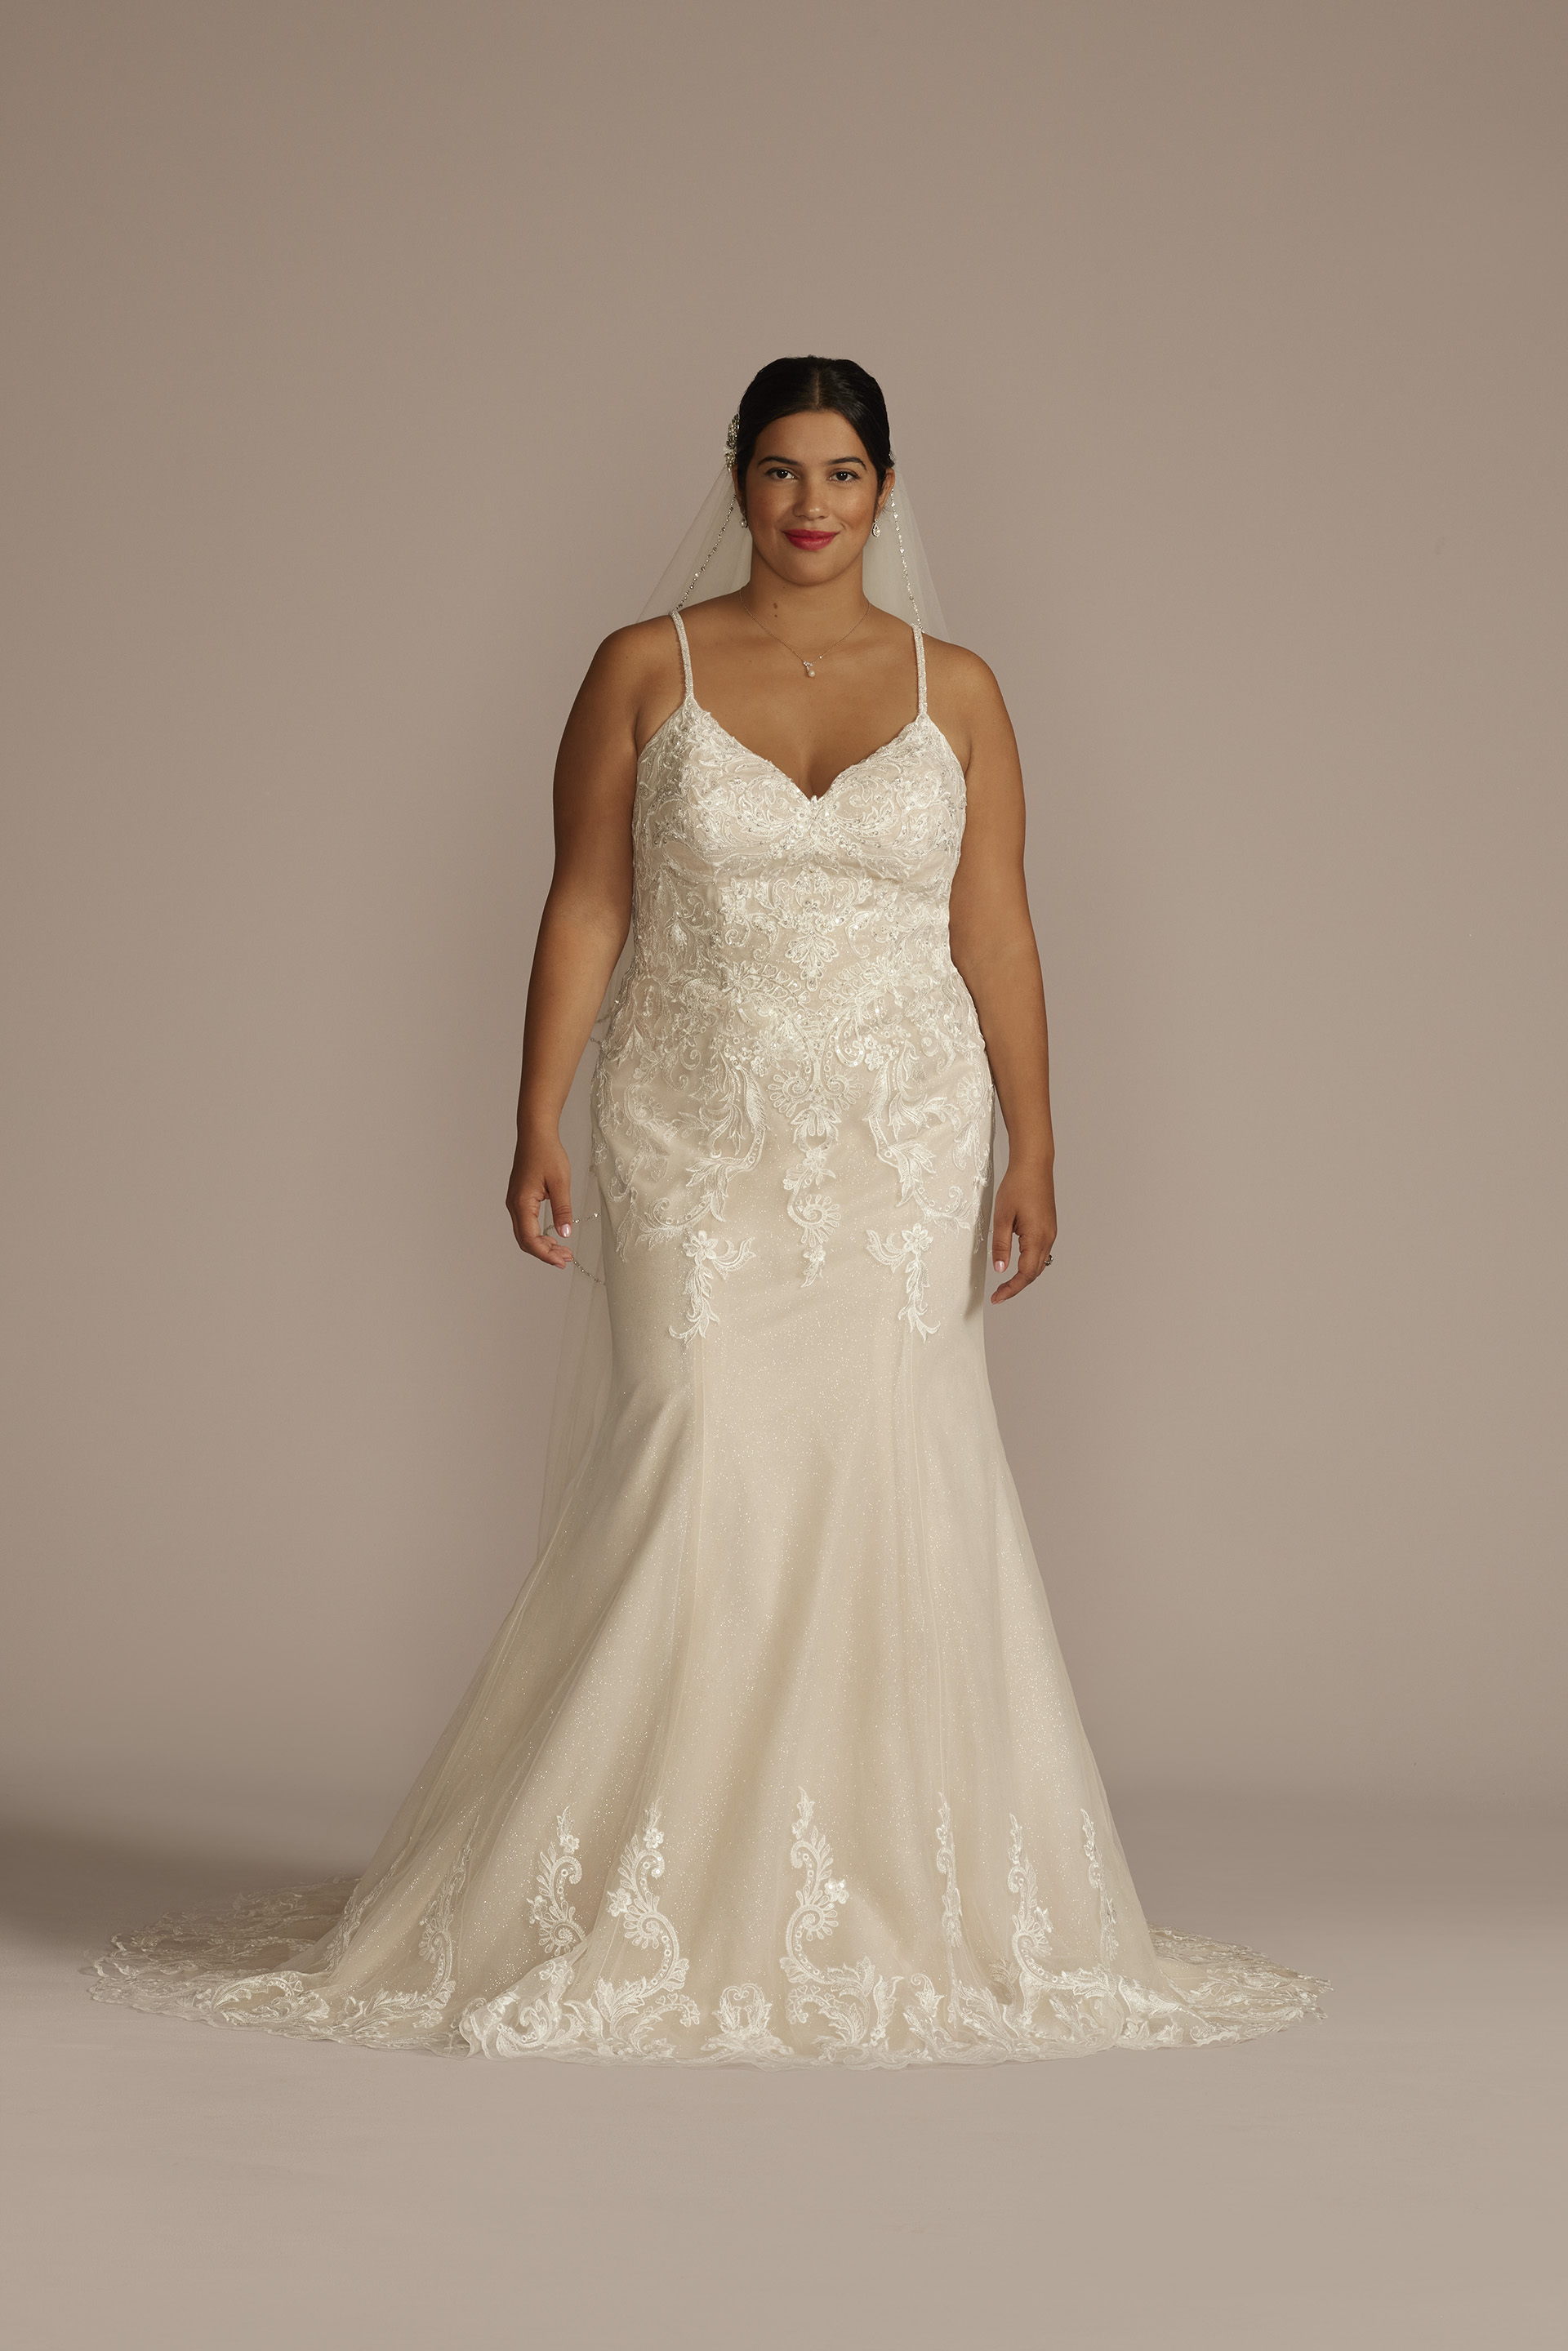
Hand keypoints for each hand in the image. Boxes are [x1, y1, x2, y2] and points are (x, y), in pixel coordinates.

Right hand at [507, 1128, 573, 1267]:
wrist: (535, 1134)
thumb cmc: (547, 1153)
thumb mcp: (561, 1182)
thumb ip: (562, 1210)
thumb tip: (565, 1234)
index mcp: (522, 1203)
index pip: (530, 1239)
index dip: (545, 1254)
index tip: (562, 1261)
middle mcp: (514, 1205)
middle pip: (525, 1241)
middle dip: (545, 1253)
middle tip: (566, 1258)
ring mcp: (515, 1202)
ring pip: (525, 1233)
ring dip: (542, 1245)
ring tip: (563, 1250)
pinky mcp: (519, 1199)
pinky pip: (526, 1223)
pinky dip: (539, 1234)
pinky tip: (553, 1236)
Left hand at [990, 1159, 1055, 1302]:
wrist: (1034, 1165)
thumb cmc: (1018, 1186)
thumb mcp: (1002, 1217)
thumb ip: (1001, 1246)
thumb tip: (1000, 1269)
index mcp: (1037, 1238)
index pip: (1025, 1274)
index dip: (1011, 1289)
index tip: (997, 1298)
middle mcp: (1048, 1238)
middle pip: (1034, 1273)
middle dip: (1017, 1286)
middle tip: (999, 1294)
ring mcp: (1050, 1232)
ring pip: (1039, 1264)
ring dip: (1024, 1276)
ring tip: (1006, 1283)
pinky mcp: (1049, 1226)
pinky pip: (1041, 1252)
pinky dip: (1030, 1263)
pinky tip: (1018, 1262)